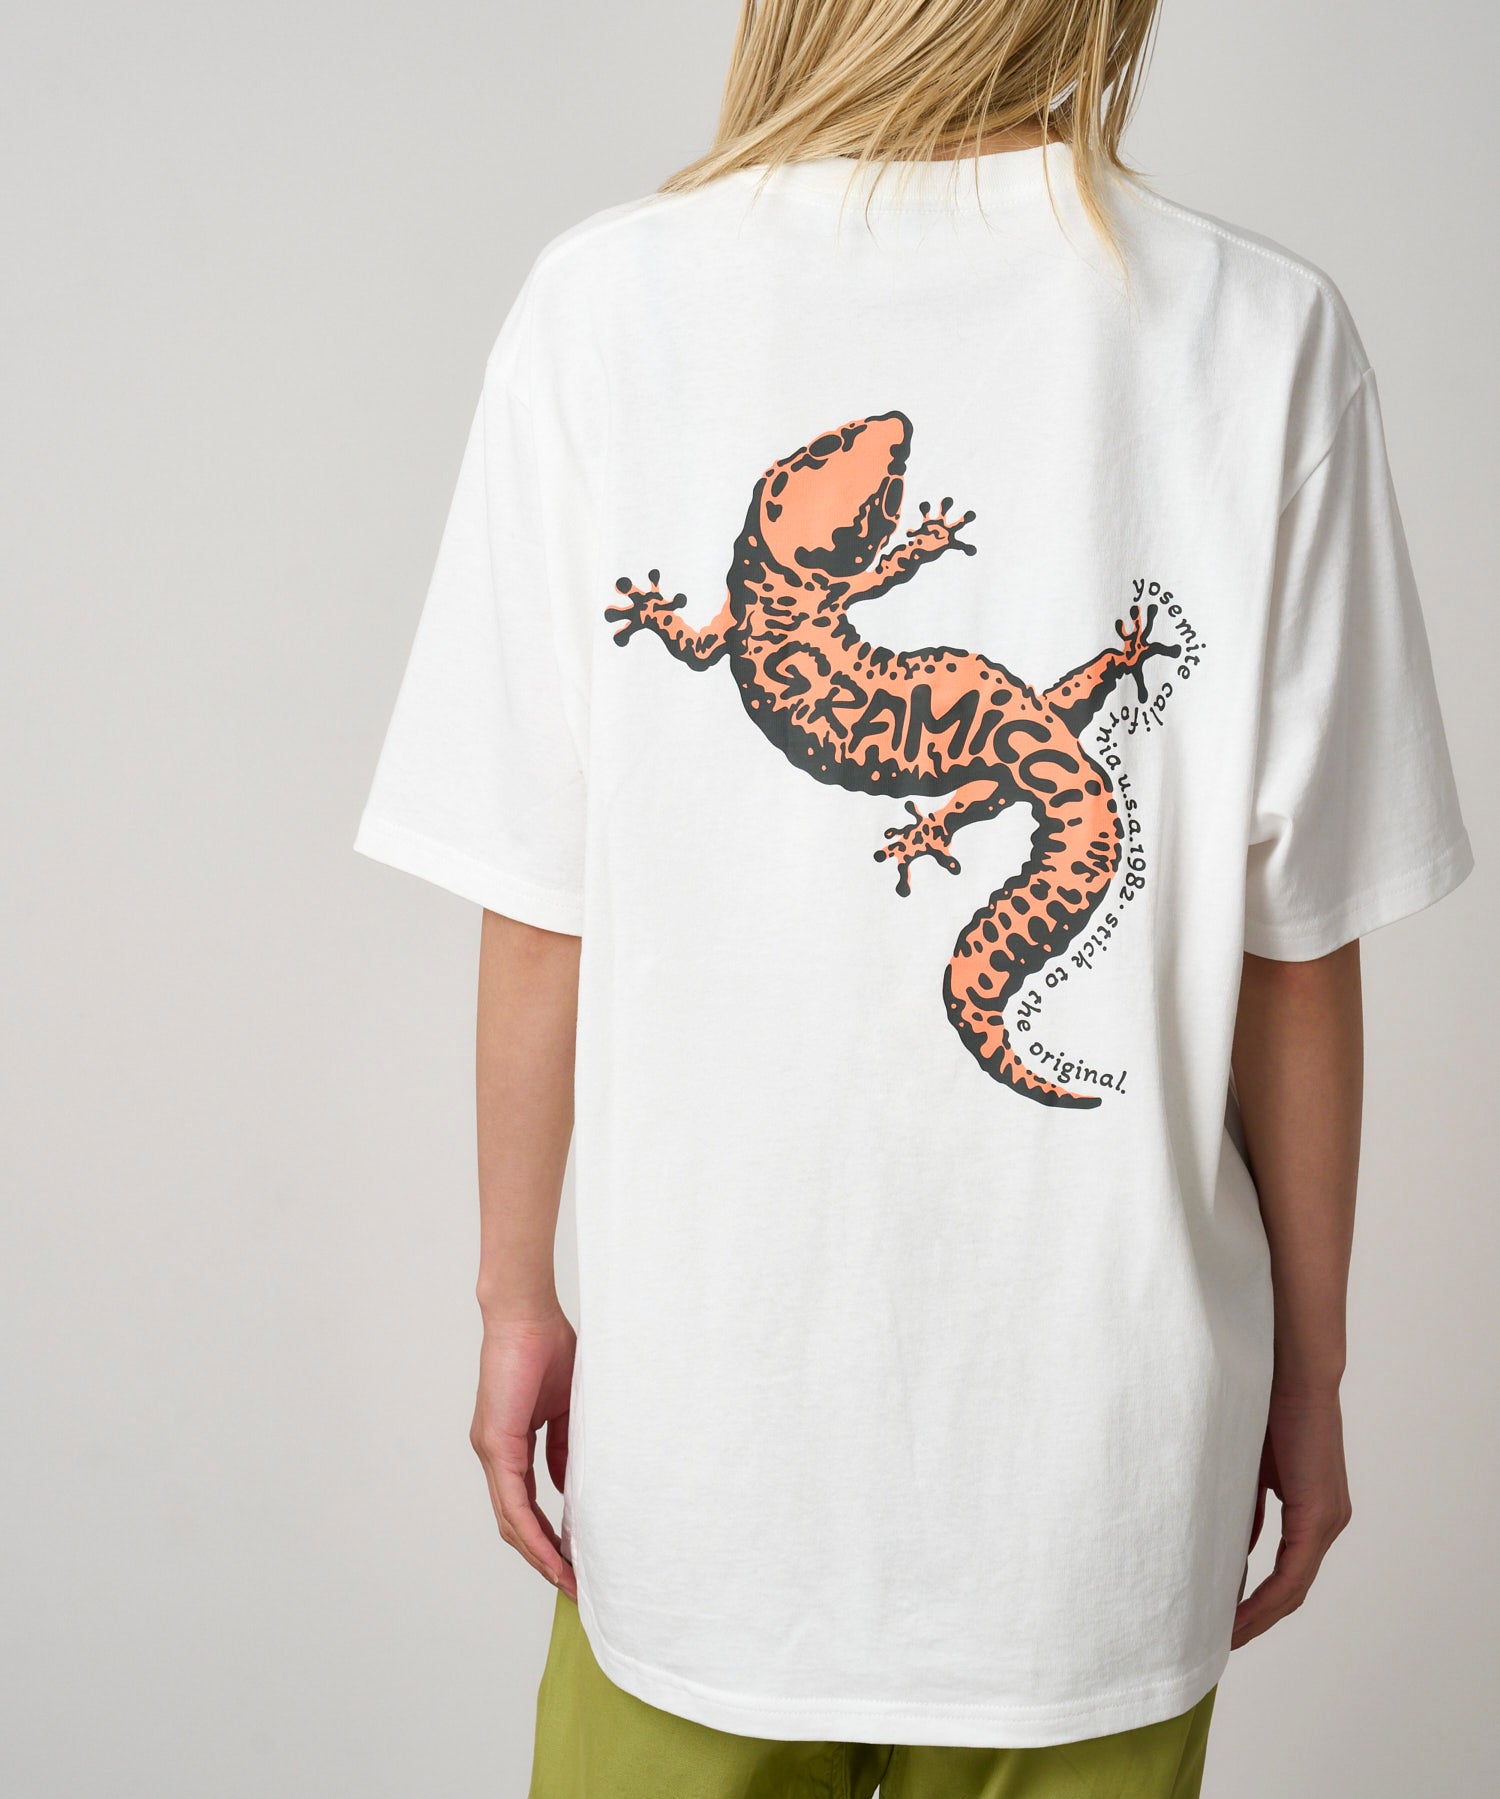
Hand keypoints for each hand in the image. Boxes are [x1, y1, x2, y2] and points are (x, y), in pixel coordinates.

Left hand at [470, 1308, 576, 1597]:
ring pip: (511, 1521)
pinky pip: (515, 1502)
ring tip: (567, 1580)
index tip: (574, 1560)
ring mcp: (491, 1451)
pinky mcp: (496, 1444)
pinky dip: (534, 1533)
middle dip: (543, 1558)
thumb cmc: (548, 1348)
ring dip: (539, 1555)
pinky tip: (554, 1554)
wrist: (527, 1314)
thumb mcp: (567, 1408)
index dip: (548, 1535)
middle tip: (573, 1584)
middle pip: (514, 1523)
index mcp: (509, 1444)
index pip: (526, 1504)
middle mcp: (494, 1454)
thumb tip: (569, 1486)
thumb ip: (565, 1448)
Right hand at [1232, 1386, 1351, 1648]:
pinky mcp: (1319, 1515)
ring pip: (1293, 1588)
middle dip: (1254, 1620)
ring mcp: (1327, 1520)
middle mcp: (1328, 1521)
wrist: (1291, 1367)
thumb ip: (1243, 1506)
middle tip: (1216, 1639)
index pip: (1286, 1574)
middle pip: (1290, 1591)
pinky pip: (1291, 1573)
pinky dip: (1264, 1598)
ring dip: (1257, 1616)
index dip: (1256, 1603)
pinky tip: (1237, 1614)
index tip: (1222, 1621)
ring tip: (1222, 1635)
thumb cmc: (1265, 1402)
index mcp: (1313, 1510)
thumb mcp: (1248, 1466)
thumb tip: (1223, 1544)